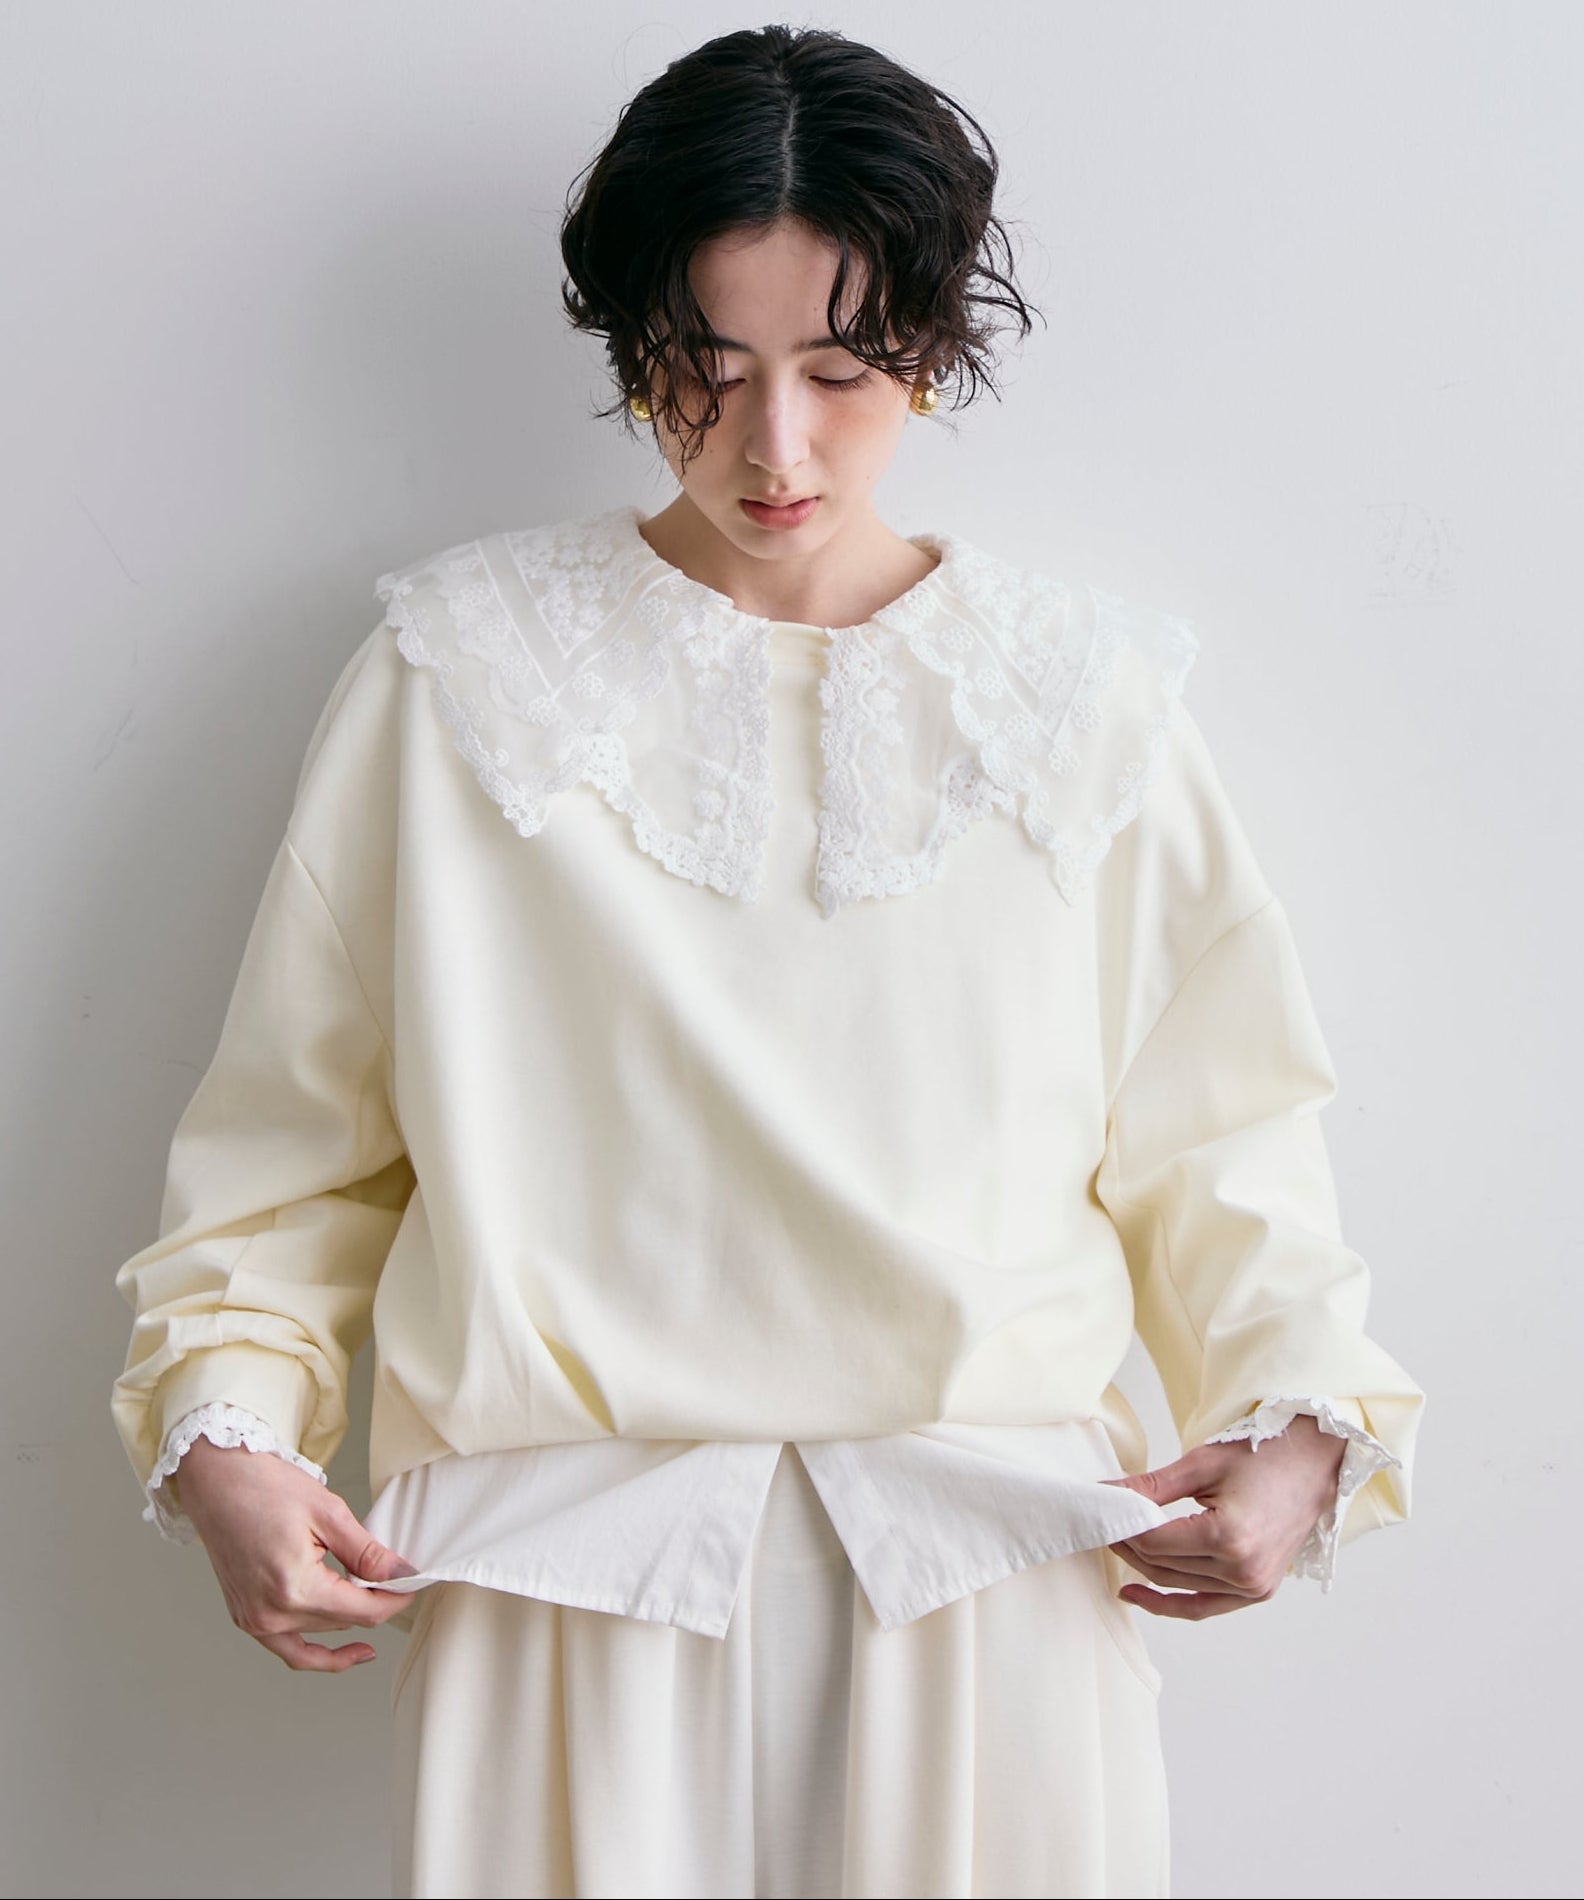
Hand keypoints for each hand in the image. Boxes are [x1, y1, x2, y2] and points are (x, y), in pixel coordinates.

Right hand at [172, 1434, 418, 1671]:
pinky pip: (290, 1649)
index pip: (363, 1612)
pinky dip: (318, 1652)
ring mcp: (255, 1621)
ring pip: (321, 1635)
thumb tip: (401, 1575)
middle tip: (397, 1578)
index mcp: (294, 1589)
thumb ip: (367, 1553)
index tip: (414, 1585)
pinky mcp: (247, 1618)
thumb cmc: (265, 1487)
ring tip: (376, 1599)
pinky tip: (346, 1648)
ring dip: (349, 1619)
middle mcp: (271, 1615)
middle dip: (376, 1602)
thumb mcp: (329, 1513)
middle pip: (344, 1623)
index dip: (396, 1600)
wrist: (217, 1481)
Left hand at [1102, 1413, 1346, 1619]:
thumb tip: (1107, 1493)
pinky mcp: (1258, 1591)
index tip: (1101, 1512)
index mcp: (1229, 1537)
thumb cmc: (1261, 1455)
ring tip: (1118, 1543)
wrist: (1312, 1463)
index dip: (1122, 1528)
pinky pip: (1203, 1605)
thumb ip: (1151, 1486)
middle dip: (1127, 1544)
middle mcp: (1243, 1570)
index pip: (1154, 1542)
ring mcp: (1253, 1586)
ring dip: (1143, 1567)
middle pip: (1162, 1565)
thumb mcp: (1201, 1464)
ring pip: (1177, 1584)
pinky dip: (1170, 1603)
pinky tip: (1136, 1594)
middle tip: (1105, 1522)